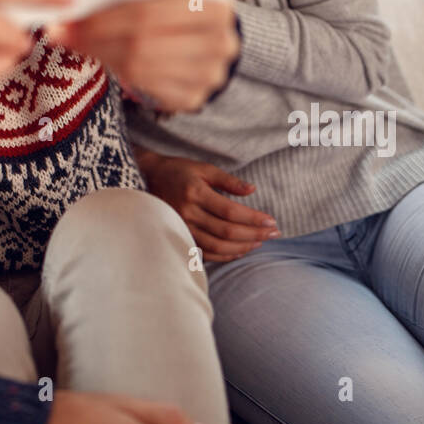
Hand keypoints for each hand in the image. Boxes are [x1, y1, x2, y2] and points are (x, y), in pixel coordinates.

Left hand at [45, 0, 239, 114]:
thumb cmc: (180, 8)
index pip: (148, 12)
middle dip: (95, 37)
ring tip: (75, 43)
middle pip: (142, 42)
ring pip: (140, 66)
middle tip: (62, 33)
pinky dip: (117, 71)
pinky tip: (101, 57)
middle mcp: (219, 43)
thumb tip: (79, 0)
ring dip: (100, 54)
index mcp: (215, 6)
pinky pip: (145, 87)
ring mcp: (208, 75)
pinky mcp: (193, 98)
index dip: (105, 16)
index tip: (72, 16)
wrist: (209, 39)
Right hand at [136, 150, 279, 261]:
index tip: (271, 221)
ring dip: (243, 246)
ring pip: (218, 245)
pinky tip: (241, 250)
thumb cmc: (180, 171)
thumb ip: (228, 180)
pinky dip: (226, 254)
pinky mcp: (181, 236)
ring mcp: (183, 227)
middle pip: (226, 231)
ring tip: (260, 242)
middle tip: (273, 233)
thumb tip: (252, 189)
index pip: (230, 211)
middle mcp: (188, 212)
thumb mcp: (204, 168)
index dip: (253, 219)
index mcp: (195, 193)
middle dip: (254, 234)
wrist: (150, 179)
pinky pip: (206, 252)